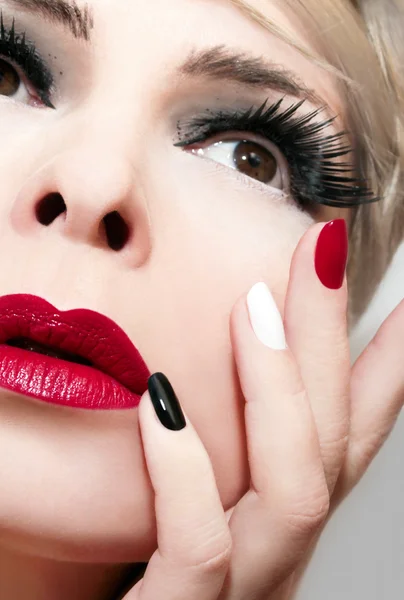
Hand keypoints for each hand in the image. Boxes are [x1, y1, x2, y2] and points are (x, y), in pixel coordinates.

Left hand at [122, 221, 403, 599]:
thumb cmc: (129, 583)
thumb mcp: (177, 502)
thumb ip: (195, 450)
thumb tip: (177, 372)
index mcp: (274, 524)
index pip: (349, 436)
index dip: (385, 371)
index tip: (402, 306)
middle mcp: (275, 557)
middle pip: (330, 438)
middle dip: (332, 337)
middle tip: (321, 249)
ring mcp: (242, 593)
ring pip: (297, 487)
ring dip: (282, 385)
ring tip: (255, 304)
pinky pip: (203, 551)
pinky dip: (186, 470)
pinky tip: (161, 402)